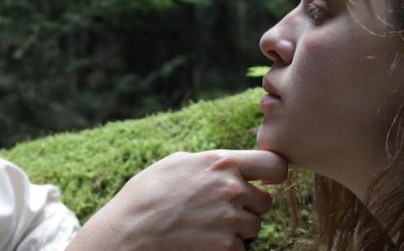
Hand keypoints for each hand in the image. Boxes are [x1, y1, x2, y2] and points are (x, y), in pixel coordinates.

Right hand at [68, 149, 287, 250]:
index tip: (264, 181)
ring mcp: (230, 220)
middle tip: (220, 210)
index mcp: (221, 162)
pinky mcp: (226, 247)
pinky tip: (202, 240)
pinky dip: (226, 248)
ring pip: (254, 227)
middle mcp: (231, 189)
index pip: (274, 164)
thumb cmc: (147, 194)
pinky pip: (241, 248)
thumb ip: (212, 162)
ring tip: (206, 225)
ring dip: (237, 229)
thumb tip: (232, 164)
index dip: (273, 174)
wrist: (129, 231)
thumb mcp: (178, 162)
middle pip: (265, 201)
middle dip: (248, 207)